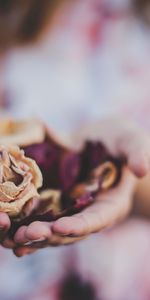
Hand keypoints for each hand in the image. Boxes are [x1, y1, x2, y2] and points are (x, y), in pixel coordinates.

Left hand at [1, 117, 149, 255]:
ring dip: (34, 237)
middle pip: (71, 231)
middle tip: (26, 236)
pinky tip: (9, 234)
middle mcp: (92, 212)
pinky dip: (27, 227)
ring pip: (54, 231)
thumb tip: (142, 169)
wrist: (102, 140)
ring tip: (12, 239)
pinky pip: (43, 220)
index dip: (80, 225)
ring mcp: (74, 210)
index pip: (98, 219)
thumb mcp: (130, 140)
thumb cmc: (119, 139)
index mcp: (112, 202)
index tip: (60, 227)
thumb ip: (137, 152)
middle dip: (49, 236)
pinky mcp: (59, 204)